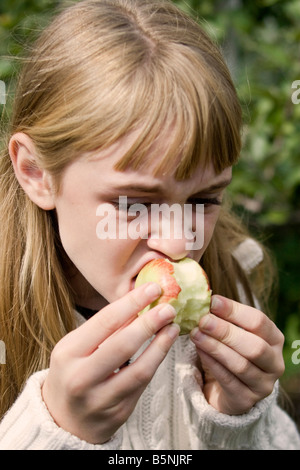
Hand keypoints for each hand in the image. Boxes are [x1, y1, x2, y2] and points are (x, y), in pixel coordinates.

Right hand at [42, 282, 179, 443]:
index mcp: (68, 353)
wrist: (64, 420)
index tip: (153, 289)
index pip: (105, 321)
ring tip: (172, 327)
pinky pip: (142, 385)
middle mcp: (81, 378)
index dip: (132, 303)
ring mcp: (100, 400)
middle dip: (149, 323)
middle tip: (169, 307)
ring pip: (139, 370)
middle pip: (122, 345)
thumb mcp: (77, 347)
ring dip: (160, 346)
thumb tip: (139, 301)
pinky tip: (164, 347)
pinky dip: (155, 362)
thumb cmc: (72, 372)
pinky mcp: (118, 413)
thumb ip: (105, 328)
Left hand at [190, 295, 284, 414]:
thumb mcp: (233, 333)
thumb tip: (203, 298)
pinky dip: (212, 363)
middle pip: (254, 346)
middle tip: (203, 320)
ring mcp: (263, 384)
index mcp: (274, 339)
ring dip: (216, 347)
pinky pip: (228, 380)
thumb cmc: (232, 350)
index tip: (212, 301)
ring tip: (196, 334)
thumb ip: (224, 318)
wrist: (229, 388)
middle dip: (226, 331)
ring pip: (241, 365)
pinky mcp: (246, 400)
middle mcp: (275, 362)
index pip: (259, 321)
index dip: (235, 310)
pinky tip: (199, 350)